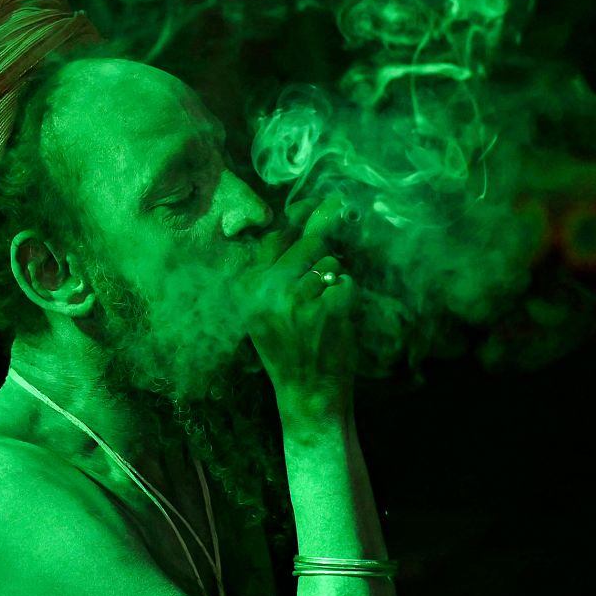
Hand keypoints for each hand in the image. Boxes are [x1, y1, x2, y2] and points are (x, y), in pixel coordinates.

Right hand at [237, 195, 358, 408]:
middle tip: (320, 288)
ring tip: (321, 314)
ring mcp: (297, 297)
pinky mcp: (325, 307)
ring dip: (333, 283)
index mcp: (248, 286)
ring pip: (330, 263)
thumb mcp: (269, 307)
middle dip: (322, 255)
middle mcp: (267, 287)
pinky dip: (347, 298)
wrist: (306, 393)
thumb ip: (280, 266)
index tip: (321, 203)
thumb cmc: (292, 348)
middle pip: (308, 243)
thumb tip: (313, 211)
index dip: (302, 215)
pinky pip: (346, 282)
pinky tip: (333, 322)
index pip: (277, 236)